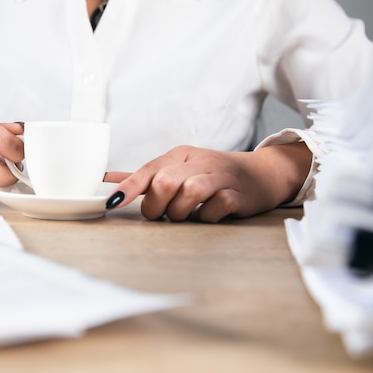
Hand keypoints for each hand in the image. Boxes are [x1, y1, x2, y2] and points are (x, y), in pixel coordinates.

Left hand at [104, 143, 311, 221]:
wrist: (261, 173)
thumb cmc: (212, 174)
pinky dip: (207, 217)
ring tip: (183, 215)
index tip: (113, 203)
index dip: (129, 187)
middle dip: (156, 204)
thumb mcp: (179, 167)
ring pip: (191, 192)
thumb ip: (148, 176)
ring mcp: (220, 177)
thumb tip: (111, 179)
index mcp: (180, 155)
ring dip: (180, 212)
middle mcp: (199, 162)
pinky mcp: (238, 194)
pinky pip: (217, 207)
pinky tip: (207, 216)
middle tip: (159, 214)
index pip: (149, 170)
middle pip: (166, 181)